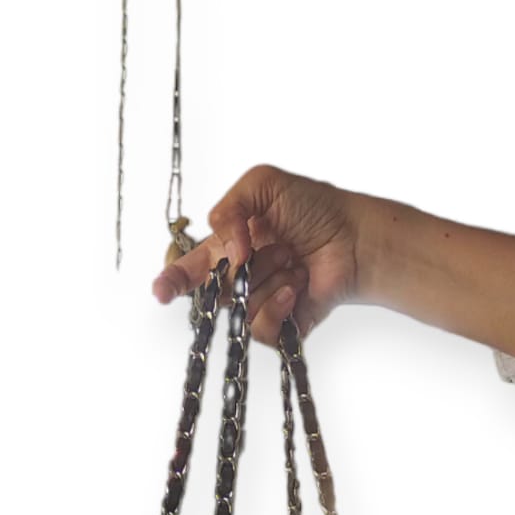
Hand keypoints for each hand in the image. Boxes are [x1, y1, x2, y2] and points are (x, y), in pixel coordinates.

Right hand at [151, 165, 364, 345]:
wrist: (353, 238)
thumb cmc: (314, 209)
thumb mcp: (263, 185)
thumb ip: (229, 208)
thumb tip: (228, 252)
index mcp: (228, 248)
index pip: (191, 269)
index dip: (171, 281)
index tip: (161, 291)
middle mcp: (241, 279)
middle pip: (213, 292)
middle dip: (238, 269)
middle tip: (270, 248)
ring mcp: (260, 304)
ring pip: (239, 308)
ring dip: (267, 279)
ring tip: (293, 261)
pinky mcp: (281, 326)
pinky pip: (260, 329)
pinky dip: (277, 304)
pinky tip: (296, 286)